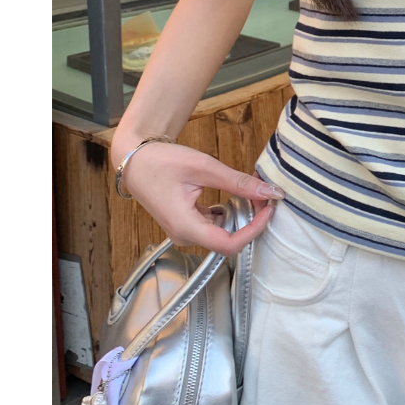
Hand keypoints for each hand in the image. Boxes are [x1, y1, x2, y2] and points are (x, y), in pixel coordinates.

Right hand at [113, 139, 283, 256]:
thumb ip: (238, 182)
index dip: (254, 230)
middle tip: (264, 194)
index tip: (268, 209)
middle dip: (251, 218)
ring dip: (242, 214)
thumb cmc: (162, 162)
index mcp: (186, 228)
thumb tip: (271, 192)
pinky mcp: (186, 224)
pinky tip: (236, 193)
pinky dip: (229, 211)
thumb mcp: (204, 167)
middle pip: (228, 239)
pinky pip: (214, 225)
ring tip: (252, 190)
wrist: (134, 159)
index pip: (229, 245)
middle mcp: (184, 236)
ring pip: (223, 231)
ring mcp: (184, 232)